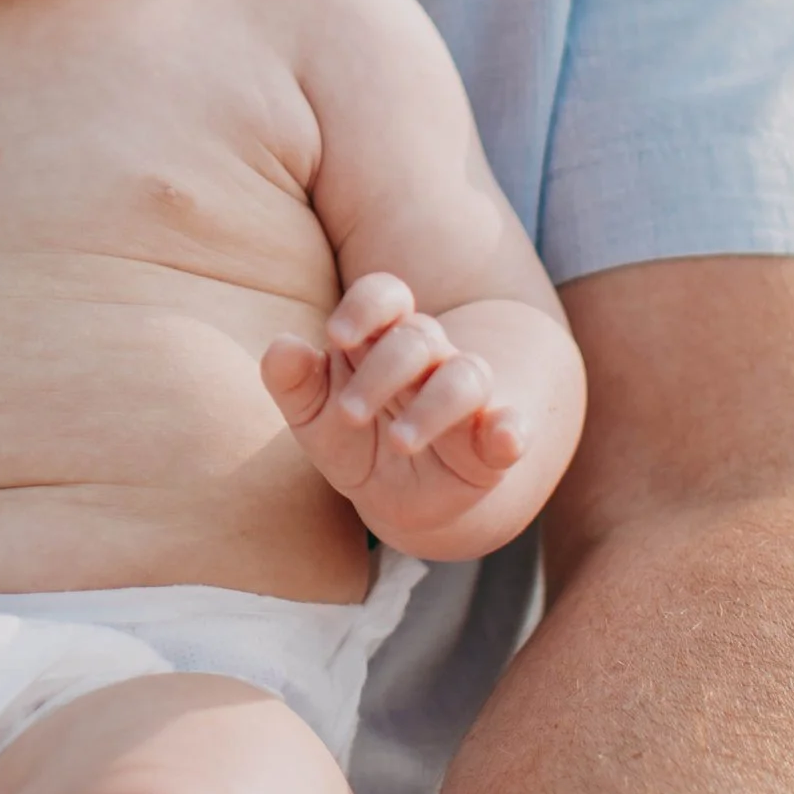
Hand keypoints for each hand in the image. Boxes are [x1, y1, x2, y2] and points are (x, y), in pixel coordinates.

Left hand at [263, 273, 523, 551]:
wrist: (395, 498)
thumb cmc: (353, 438)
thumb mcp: (313, 417)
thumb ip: (294, 382)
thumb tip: (282, 348)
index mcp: (383, 340)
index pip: (386, 295)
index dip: (366, 307)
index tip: (337, 336)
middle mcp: (430, 359)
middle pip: (419, 337)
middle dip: (382, 372)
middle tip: (348, 413)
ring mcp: (468, 399)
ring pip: (466, 375)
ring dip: (435, 405)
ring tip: (401, 440)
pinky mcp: (493, 444)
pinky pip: (512, 428)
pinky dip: (511, 431)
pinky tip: (505, 438)